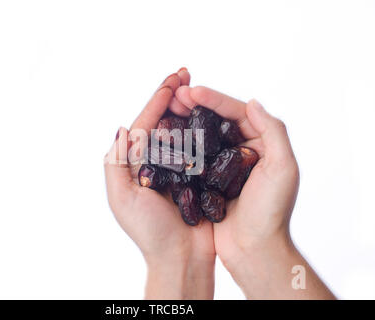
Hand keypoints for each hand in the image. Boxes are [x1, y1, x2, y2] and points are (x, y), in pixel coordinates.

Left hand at [104, 69, 214, 298]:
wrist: (180, 256)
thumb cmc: (149, 231)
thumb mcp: (122, 199)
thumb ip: (116, 163)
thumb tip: (121, 128)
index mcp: (135, 164)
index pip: (144, 124)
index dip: (157, 99)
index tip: (173, 79)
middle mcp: (154, 162)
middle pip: (163, 121)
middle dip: (172, 95)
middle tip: (186, 72)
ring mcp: (176, 167)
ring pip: (181, 129)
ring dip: (188, 106)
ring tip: (196, 85)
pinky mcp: (196, 175)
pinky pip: (199, 146)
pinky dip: (203, 127)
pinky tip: (210, 113)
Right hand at [175, 85, 334, 298]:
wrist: (253, 250)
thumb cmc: (271, 213)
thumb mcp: (282, 168)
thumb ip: (273, 131)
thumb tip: (253, 101)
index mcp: (263, 144)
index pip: (237, 112)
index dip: (214, 99)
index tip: (191, 91)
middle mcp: (244, 151)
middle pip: (217, 120)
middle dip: (195, 105)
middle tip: (173, 96)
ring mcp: (225, 166)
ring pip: (203, 136)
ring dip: (186, 121)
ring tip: (166, 109)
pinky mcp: (209, 180)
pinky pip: (194, 156)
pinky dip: (181, 145)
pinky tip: (166, 136)